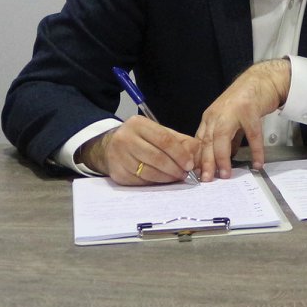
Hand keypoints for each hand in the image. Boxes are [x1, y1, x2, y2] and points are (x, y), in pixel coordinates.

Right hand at [78, 117, 200, 184]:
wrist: (110, 147)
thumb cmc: (140, 139)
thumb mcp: (157, 132)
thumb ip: (179, 140)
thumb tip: (196, 153)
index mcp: (138, 124)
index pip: (164, 139)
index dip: (180, 153)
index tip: (189, 164)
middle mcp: (125, 138)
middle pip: (156, 157)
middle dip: (174, 168)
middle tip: (184, 173)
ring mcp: (119, 156)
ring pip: (149, 172)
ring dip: (167, 178)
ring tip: (175, 177)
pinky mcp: (117, 173)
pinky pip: (141, 181)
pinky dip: (154, 183)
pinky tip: (161, 181)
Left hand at [193, 58, 291, 179]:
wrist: (260, 80)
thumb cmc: (244, 100)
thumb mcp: (229, 120)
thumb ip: (227, 139)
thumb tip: (224, 159)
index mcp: (210, 118)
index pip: (199, 141)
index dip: (198, 159)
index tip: (197, 175)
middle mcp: (217, 114)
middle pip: (207, 140)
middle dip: (206, 162)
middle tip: (206, 180)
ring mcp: (233, 111)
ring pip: (222, 137)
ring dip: (222, 157)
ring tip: (225, 175)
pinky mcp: (250, 110)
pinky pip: (252, 135)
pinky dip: (255, 150)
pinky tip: (257, 163)